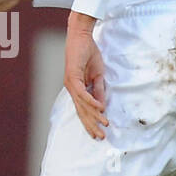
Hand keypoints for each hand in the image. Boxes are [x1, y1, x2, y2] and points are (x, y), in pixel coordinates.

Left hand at [64, 11, 107, 138]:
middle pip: (82, 112)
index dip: (90, 122)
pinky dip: (91, 101)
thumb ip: (99, 90)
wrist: (81, 38)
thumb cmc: (88, 54)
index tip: (97, 134)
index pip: (83, 110)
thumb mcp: (97, 75)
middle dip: (92, 125)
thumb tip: (102, 105)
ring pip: (83, 105)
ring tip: (104, 125)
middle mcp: (72, 89)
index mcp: (77, 89)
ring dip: (94, 116)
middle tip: (101, 137)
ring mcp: (71, 84)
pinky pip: (83, 93)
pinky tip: (100, 109)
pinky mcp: (73, 77)